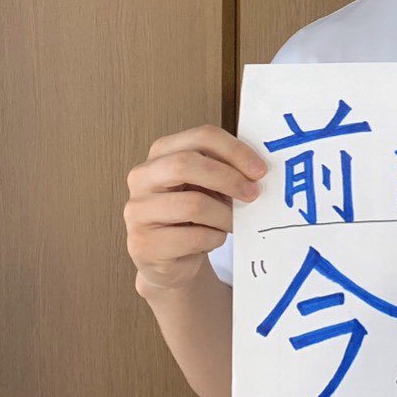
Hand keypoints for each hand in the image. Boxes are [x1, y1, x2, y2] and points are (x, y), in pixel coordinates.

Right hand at [124, 123, 266, 292]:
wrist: (170, 259)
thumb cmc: (194, 215)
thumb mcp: (209, 185)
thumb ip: (227, 169)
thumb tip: (258, 170)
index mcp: (162, 152)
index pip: (201, 136)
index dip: (234, 150)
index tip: (260, 169)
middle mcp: (142, 176)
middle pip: (186, 163)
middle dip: (228, 178)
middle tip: (254, 194)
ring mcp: (137, 210)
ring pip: (192, 204)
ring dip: (223, 216)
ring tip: (231, 223)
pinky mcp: (142, 243)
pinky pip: (191, 237)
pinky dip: (213, 239)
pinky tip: (213, 239)